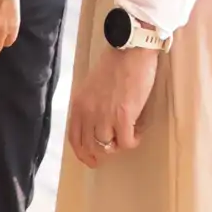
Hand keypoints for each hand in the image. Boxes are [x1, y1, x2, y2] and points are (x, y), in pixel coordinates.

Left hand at [66, 44, 159, 167]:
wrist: (130, 51)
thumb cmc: (114, 65)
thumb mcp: (91, 87)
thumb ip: (90, 106)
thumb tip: (97, 126)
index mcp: (78, 105)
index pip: (74, 139)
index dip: (82, 154)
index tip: (91, 160)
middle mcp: (88, 113)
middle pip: (90, 147)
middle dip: (102, 155)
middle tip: (113, 151)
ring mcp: (104, 116)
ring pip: (108, 147)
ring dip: (119, 145)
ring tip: (129, 135)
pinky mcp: (123, 116)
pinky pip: (126, 142)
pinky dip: (132, 141)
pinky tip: (137, 133)